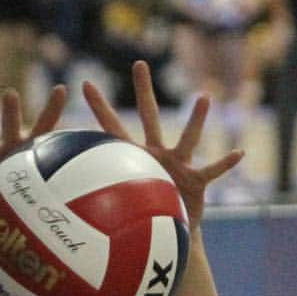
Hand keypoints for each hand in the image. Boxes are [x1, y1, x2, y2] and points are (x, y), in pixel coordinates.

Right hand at [0, 83, 68, 192]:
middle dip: (10, 111)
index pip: (45, 123)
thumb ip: (79, 173)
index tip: (62, 89)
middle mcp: (8, 146)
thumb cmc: (35, 183)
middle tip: (11, 93)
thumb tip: (109, 162)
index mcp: (30, 145)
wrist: (10, 198)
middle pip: (10, 125)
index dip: (53, 107)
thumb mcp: (58, 177)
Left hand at [82, 59, 242, 226]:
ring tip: (204, 97)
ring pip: (188, 138)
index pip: (112, 129)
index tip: (85, 84)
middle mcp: (157, 153)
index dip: (100, 109)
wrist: (169, 233)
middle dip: (143, 90)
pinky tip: (239, 153)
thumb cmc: (143, 217)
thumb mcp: (119, 206)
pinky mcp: (196, 182)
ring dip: (195, 120)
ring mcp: (178, 164)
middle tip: (138, 63)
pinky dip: (225, 163)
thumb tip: (57, 205)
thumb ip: (97, 199)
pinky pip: (212, 171)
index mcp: (135, 157)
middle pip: (149, 116)